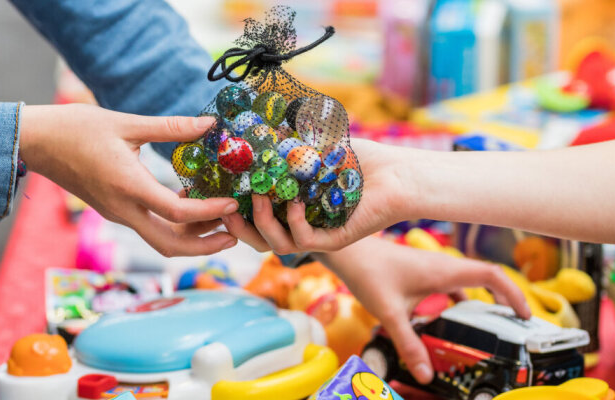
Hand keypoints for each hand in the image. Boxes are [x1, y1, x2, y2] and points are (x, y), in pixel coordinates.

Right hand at [20, 104, 237, 255]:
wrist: (35, 143)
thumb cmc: (75, 129)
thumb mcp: (126, 123)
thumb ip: (171, 127)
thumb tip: (210, 123)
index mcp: (128, 186)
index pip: (176, 212)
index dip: (209, 212)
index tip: (232, 203)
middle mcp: (122, 209)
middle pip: (170, 245)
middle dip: (205, 246)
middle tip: (235, 235)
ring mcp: (117, 213)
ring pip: (160, 240)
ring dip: (192, 238)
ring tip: (221, 223)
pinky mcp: (113, 211)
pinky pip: (149, 227)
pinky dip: (174, 224)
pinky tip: (191, 203)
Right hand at [225, 139, 415, 253]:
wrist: (397, 173)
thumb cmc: (359, 160)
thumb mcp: (314, 147)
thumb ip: (285, 142)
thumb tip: (253, 125)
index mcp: (293, 209)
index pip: (256, 218)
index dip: (234, 212)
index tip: (218, 195)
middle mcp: (303, 226)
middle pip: (260, 240)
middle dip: (238, 229)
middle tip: (225, 211)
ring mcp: (319, 236)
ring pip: (278, 246)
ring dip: (263, 224)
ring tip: (258, 198)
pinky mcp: (336, 240)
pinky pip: (307, 240)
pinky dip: (296, 223)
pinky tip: (296, 202)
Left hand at [317, 237, 529, 383]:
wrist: (349, 252)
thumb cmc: (369, 273)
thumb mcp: (390, 314)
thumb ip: (408, 344)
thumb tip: (426, 374)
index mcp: (445, 271)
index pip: (492, 275)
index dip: (513, 293)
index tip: (524, 314)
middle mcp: (444, 267)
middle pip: (487, 280)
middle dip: (505, 301)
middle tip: (515, 326)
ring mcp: (435, 269)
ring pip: (469, 285)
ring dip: (481, 303)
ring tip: (490, 328)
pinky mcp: (424, 274)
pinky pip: (451, 288)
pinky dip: (459, 304)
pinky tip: (451, 324)